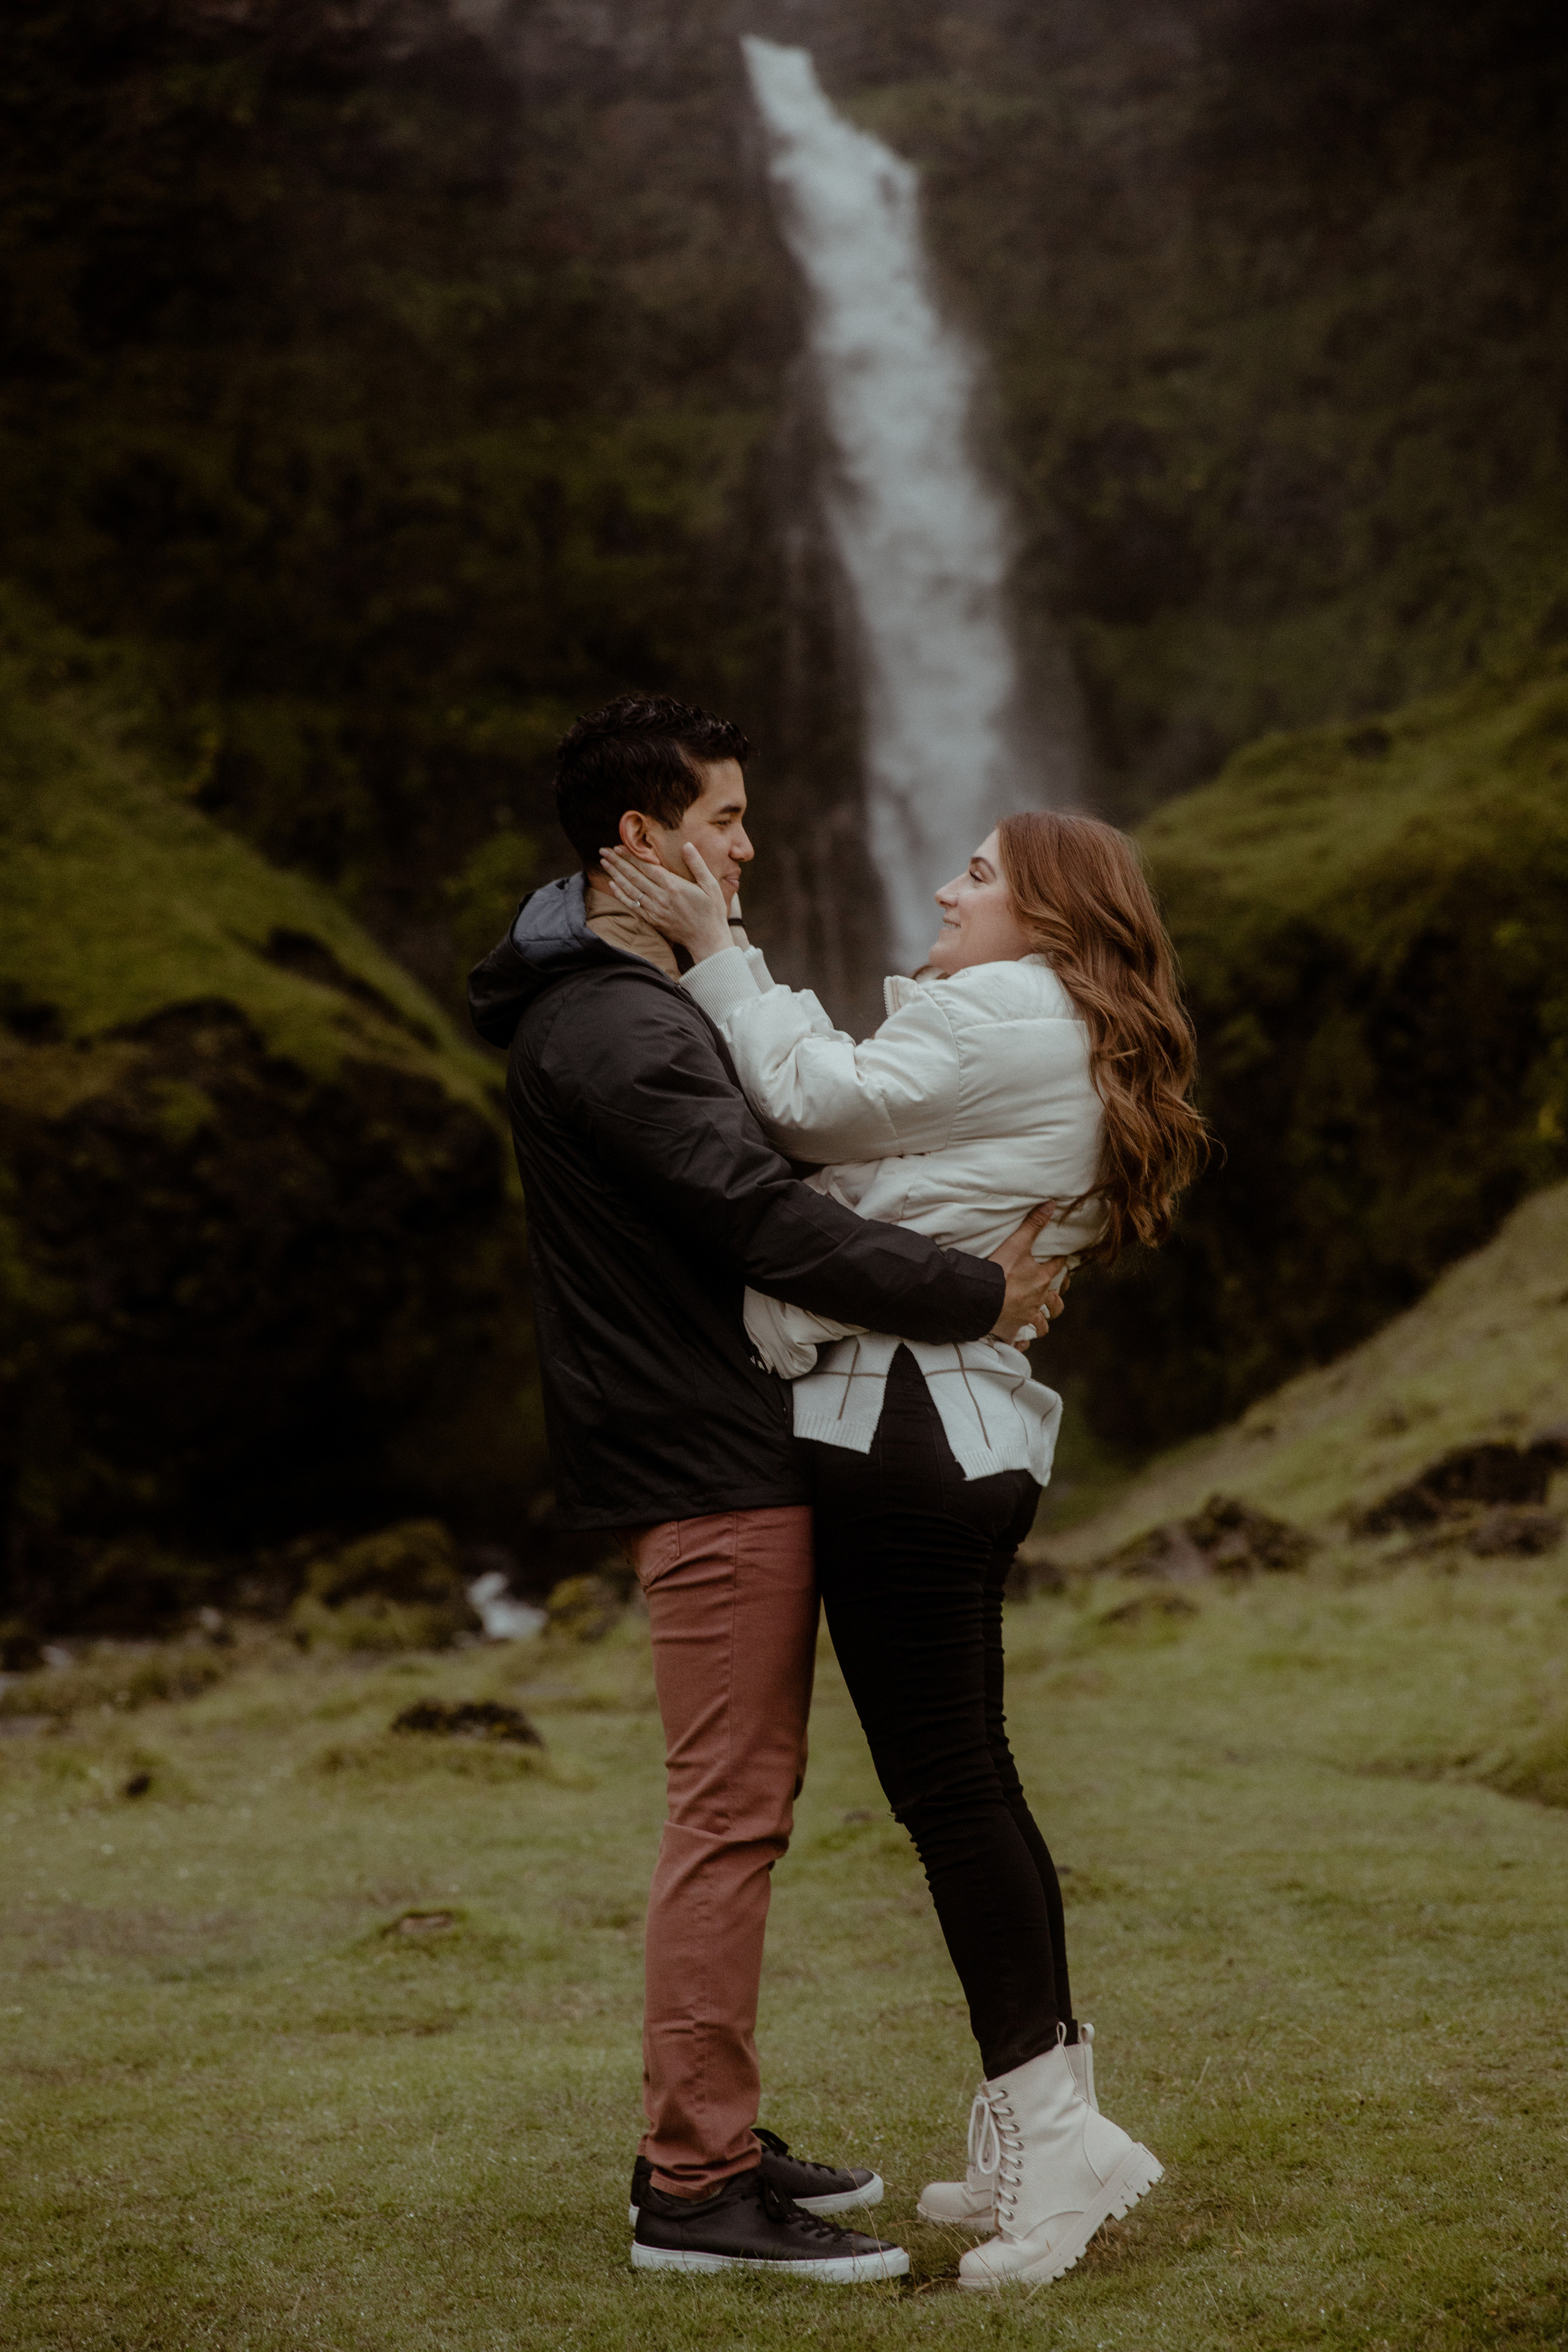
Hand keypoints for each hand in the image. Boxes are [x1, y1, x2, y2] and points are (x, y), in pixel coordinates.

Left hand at [601, 843, 732, 961]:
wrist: (707, 940)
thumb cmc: (712, 911)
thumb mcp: (711, 885)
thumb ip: (697, 864)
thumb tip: (687, 845)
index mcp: (674, 886)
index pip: (647, 867)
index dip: (631, 857)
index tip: (618, 847)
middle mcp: (660, 898)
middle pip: (634, 876)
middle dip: (617, 862)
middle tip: (604, 851)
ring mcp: (654, 910)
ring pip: (630, 889)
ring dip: (615, 875)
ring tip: (604, 863)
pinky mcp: (652, 920)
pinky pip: (633, 905)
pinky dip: (621, 895)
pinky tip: (612, 885)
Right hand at [987, 1204, 1068, 1342]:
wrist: (979, 1298)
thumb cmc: (998, 1271)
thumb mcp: (1016, 1244)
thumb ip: (1033, 1224)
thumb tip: (1051, 1203)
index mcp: (1041, 1279)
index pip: (1058, 1268)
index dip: (1061, 1263)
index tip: (1061, 1261)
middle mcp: (1038, 1300)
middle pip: (1056, 1303)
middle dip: (1056, 1301)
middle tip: (1053, 1296)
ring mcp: (1026, 1318)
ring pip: (1042, 1325)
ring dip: (1042, 1322)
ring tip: (1039, 1319)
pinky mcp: (1012, 1332)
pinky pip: (1021, 1342)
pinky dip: (1022, 1343)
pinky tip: (1022, 1343)